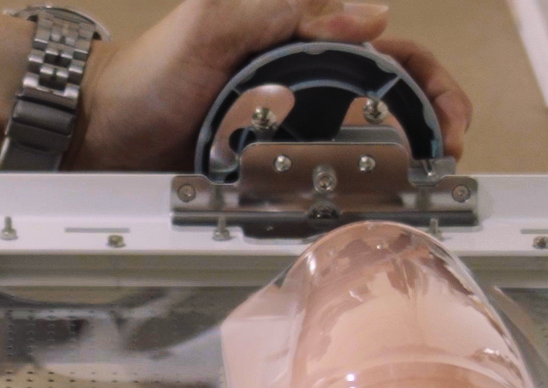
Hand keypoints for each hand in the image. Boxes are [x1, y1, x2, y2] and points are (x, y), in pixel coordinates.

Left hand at [71, 0, 470, 170]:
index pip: (388, 47)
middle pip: (393, 94)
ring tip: (423, 185)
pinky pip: (327, 181)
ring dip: (403, 162)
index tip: (446, 117)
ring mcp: (292, 127)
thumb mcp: (211, 23)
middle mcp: (306, 79)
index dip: (428, 78)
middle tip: (450, 154)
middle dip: (434, 119)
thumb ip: (280, 9)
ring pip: (368, 142)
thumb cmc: (146, 75)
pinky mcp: (273, 171)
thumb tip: (368, 14)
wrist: (97, 134)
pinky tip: (374, 208)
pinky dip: (357, 193)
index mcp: (302, 34)